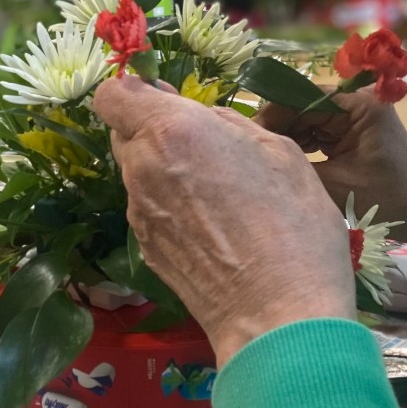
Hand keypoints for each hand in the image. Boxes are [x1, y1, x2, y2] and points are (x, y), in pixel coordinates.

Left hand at [94, 75, 355, 365]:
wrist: (278, 316)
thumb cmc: (293, 226)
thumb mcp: (280, 152)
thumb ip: (230, 124)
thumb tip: (205, 118)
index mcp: (171, 131)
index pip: (113, 94)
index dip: (135, 92)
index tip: (166, 99)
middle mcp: (142, 168)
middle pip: (123, 132)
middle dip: (153, 128)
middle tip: (202, 144)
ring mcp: (138, 212)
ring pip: (136, 171)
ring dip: (163, 168)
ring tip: (214, 189)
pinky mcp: (145, 248)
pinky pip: (147, 207)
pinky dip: (168, 204)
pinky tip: (211, 224)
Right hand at [255, 89, 406, 253]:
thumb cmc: (391, 201)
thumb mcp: (337, 187)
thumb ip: (295, 168)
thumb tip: (254, 159)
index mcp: (358, 105)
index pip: (301, 97)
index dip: (271, 115)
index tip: (250, 139)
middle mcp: (354, 102)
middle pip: (299, 106)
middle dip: (275, 128)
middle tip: (252, 154)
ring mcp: (351, 117)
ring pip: (301, 120)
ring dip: (283, 139)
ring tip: (263, 161)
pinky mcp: (347, 132)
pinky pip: (311, 132)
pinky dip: (296, 147)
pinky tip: (282, 164)